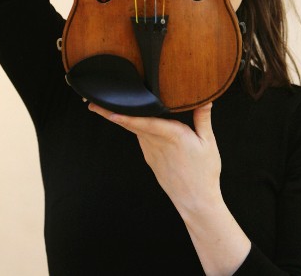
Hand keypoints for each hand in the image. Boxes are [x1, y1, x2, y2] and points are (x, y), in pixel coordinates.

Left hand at [88, 102, 223, 219]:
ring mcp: (150, 152)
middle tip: (92, 104)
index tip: (109, 111)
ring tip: (110, 106)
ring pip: (134, 131)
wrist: (195, 201)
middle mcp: (155, 143)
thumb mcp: (208, 143)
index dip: (125, 117)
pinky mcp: (150, 159)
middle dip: (110, 114)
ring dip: (123, 119)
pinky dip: (135, 128)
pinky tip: (136, 121)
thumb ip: (203, 118)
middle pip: (130, 125)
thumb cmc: (204, 171)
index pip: (143, 123)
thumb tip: (206, 99)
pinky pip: (141, 138)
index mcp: (171, 135)